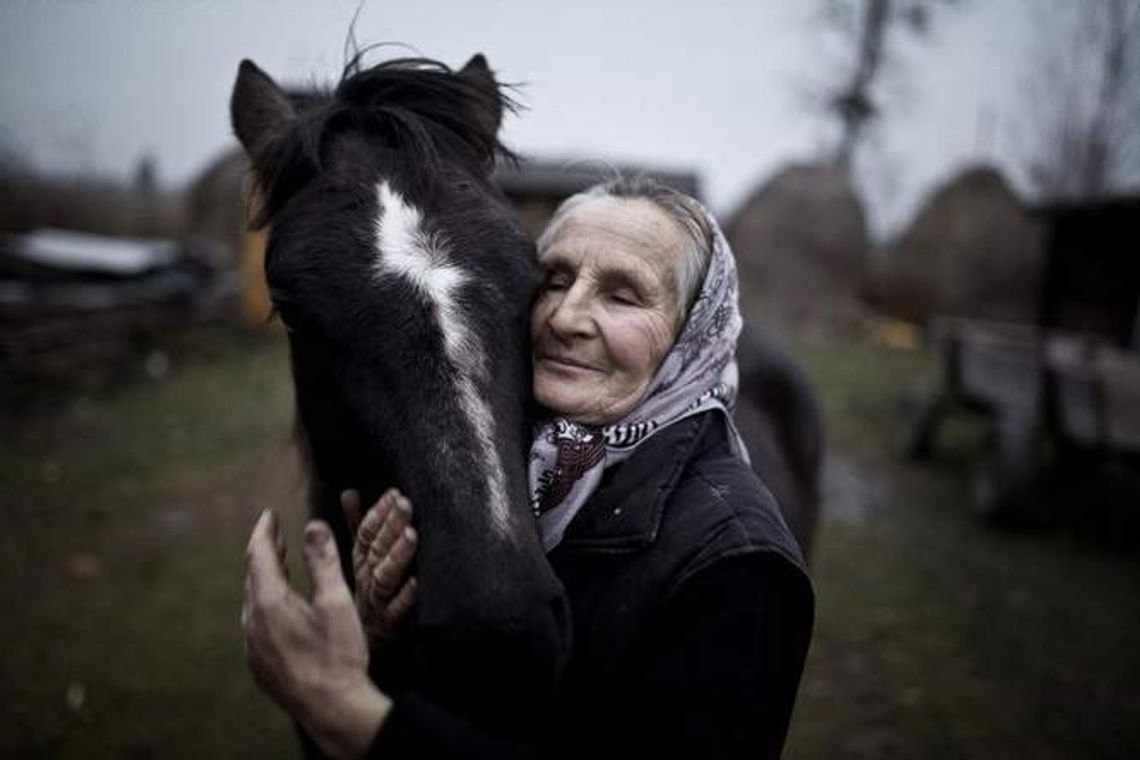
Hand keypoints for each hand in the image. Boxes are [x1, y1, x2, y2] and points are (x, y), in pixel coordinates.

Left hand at [242, 510, 390, 759]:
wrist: (333, 708)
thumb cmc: (338, 654)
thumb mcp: (336, 600)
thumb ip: (323, 560)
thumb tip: (314, 525)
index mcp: (269, 603)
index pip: (260, 555)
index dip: (264, 532)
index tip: (269, 515)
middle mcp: (253, 624)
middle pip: (253, 578)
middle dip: (266, 553)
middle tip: (276, 535)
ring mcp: (253, 647)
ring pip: (253, 602)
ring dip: (265, 579)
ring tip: (280, 566)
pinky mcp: (260, 665)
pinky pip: (256, 625)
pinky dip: (266, 605)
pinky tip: (281, 609)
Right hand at [342, 489, 418, 643]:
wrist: (360, 646)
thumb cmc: (364, 597)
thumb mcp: (360, 559)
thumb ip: (357, 526)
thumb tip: (349, 493)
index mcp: (361, 563)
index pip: (366, 533)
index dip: (379, 513)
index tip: (394, 494)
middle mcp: (367, 579)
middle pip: (377, 549)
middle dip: (391, 525)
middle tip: (405, 505)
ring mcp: (378, 601)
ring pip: (385, 576)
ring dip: (398, 555)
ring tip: (411, 535)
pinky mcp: (389, 624)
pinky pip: (397, 611)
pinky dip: (405, 597)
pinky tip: (416, 584)